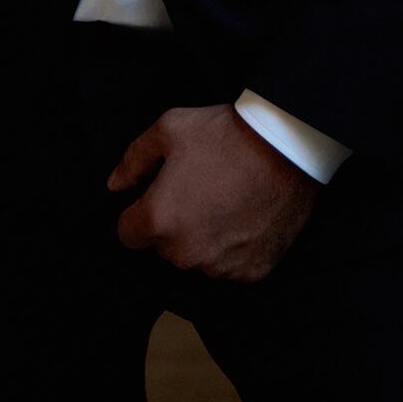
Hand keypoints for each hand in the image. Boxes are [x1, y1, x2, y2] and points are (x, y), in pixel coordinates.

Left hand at [107, 103, 320, 281]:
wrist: (287, 147)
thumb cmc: (225, 135)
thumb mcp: (169, 129)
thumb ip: (133, 160)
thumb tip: (115, 185)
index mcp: (159, 221)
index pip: (128, 233)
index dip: (140, 210)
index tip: (161, 192)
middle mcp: (185, 254)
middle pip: (164, 247)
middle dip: (174, 223)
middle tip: (199, 188)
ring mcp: (220, 268)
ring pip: (198, 258)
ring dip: (204, 238)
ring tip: (226, 199)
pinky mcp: (252, 272)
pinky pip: (231, 266)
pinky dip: (235, 248)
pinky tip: (246, 215)